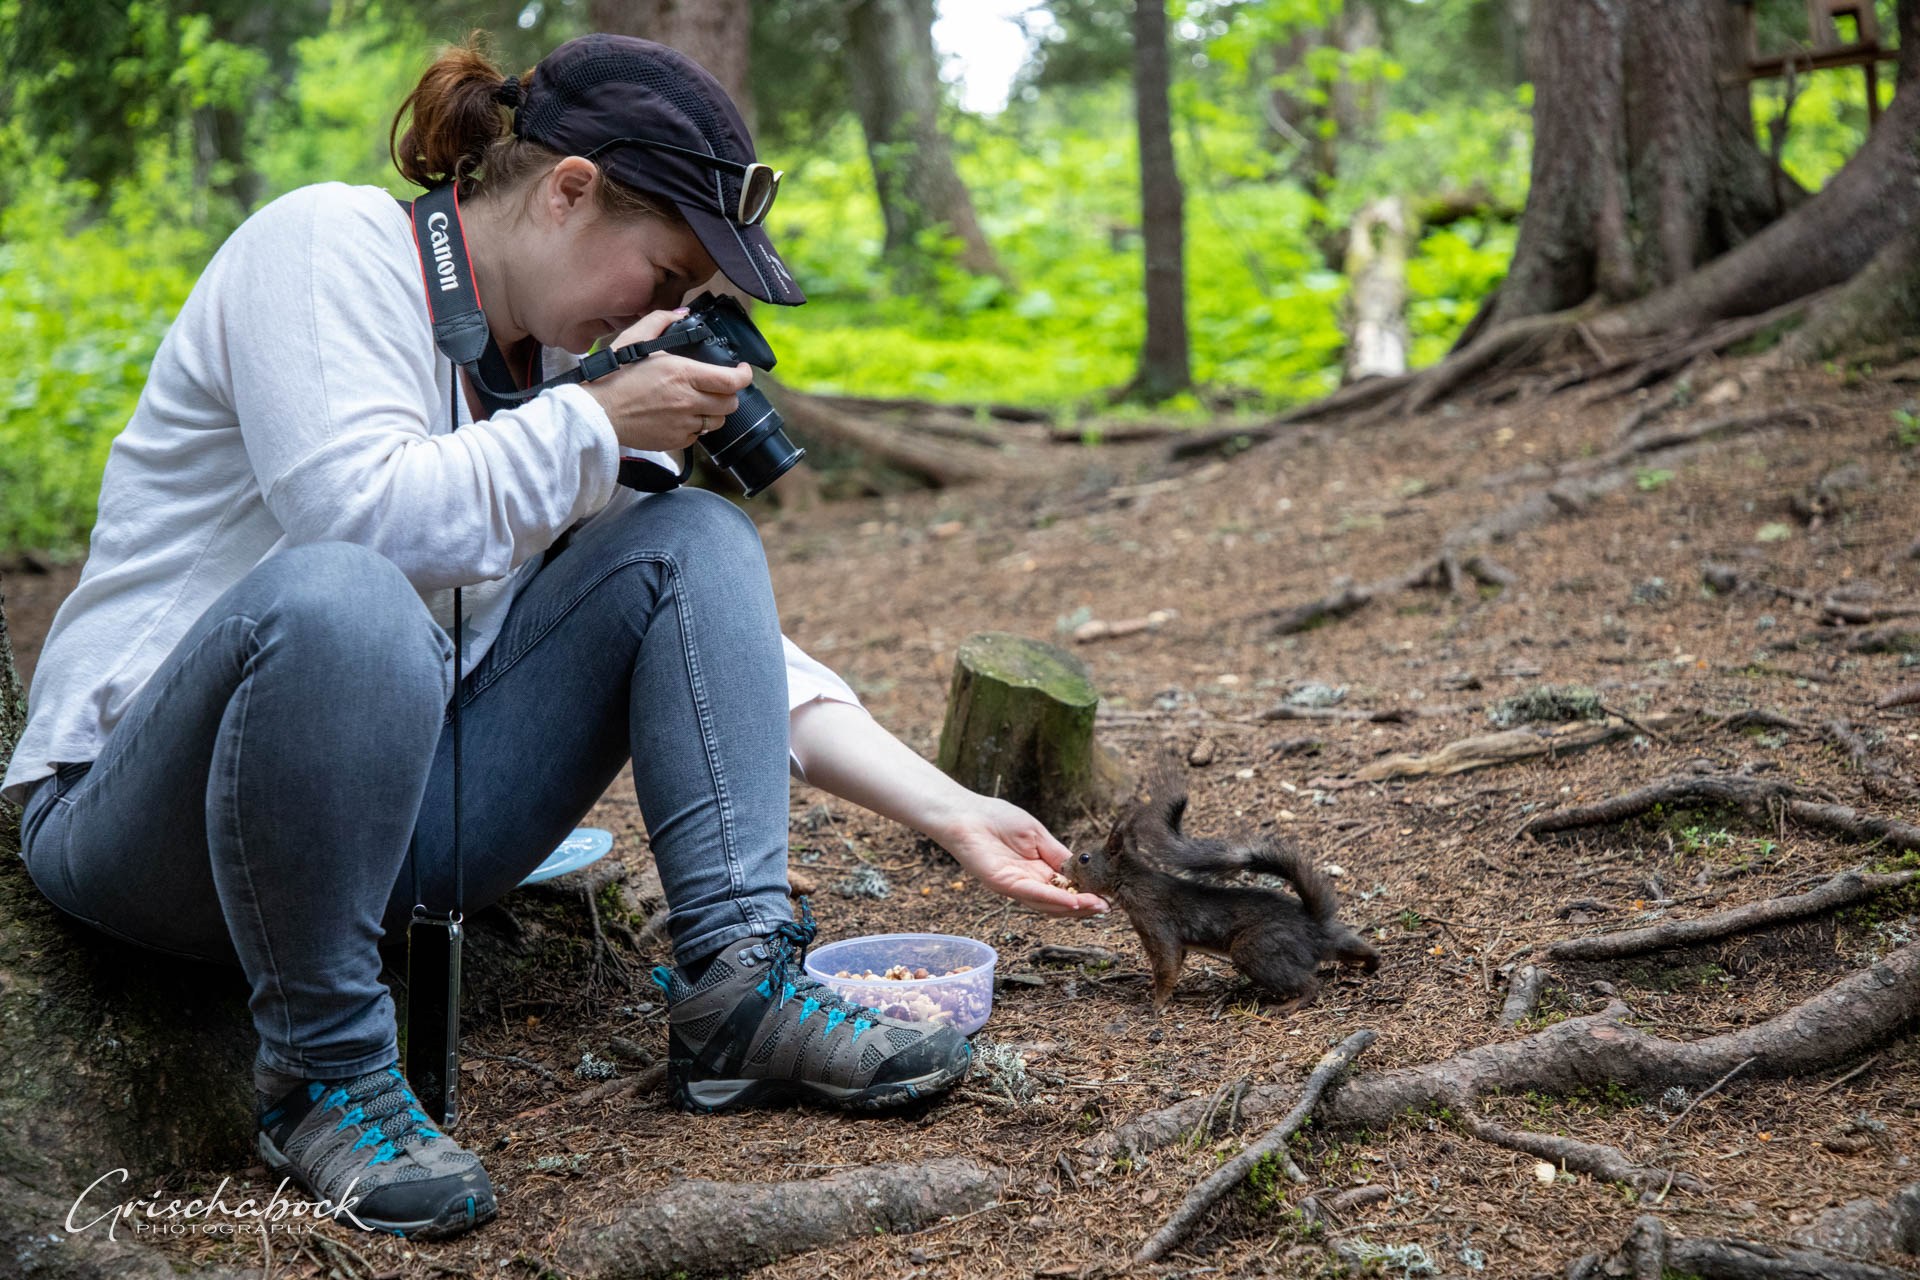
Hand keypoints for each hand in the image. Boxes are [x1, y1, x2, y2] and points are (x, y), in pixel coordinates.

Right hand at [582, 307, 753, 453]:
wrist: (597, 413)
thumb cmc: (613, 377)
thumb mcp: (634, 340)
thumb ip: (660, 321)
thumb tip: (681, 313)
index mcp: (682, 374)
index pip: (731, 380)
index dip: (744, 375)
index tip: (742, 370)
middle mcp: (687, 401)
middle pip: (730, 404)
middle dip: (730, 394)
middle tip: (719, 386)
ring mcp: (683, 424)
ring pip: (717, 422)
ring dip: (713, 411)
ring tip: (699, 401)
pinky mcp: (675, 441)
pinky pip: (698, 436)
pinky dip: (695, 427)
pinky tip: (680, 416)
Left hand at [935, 796, 1108, 916]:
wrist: (966, 814)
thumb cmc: (997, 819)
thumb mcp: (1038, 835)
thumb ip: (1058, 854)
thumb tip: (1081, 868)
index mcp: (1038, 870)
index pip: (1066, 889)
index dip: (1086, 894)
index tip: (1107, 897)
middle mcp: (1029, 882)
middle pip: (1060, 903)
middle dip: (1084, 906)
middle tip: (1106, 908)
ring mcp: (1016, 886)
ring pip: (1049, 904)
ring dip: (1074, 907)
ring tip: (1096, 907)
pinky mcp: (1004, 884)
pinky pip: (1033, 894)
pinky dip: (1054, 900)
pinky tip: (1073, 901)